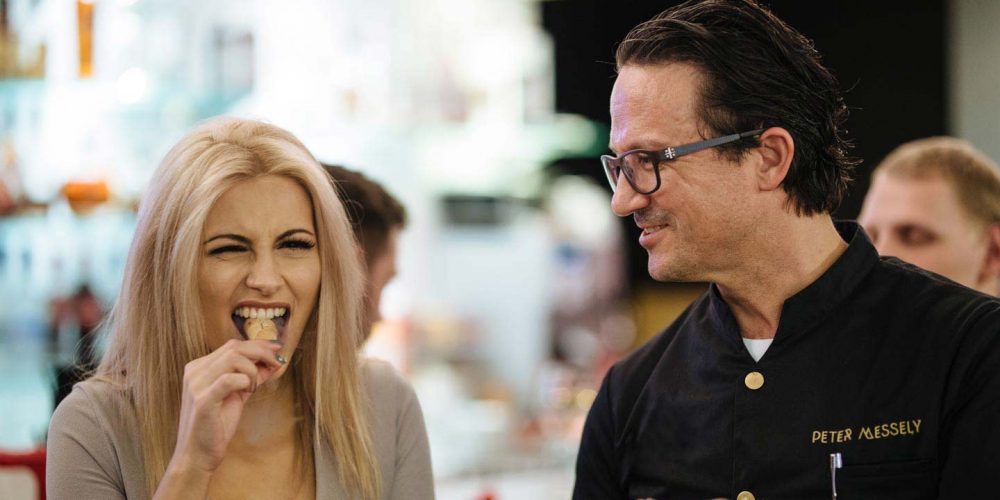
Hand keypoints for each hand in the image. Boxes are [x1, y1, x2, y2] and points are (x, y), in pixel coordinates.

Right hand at [169, 339, 283, 473]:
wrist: (197, 455)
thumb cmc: (216, 426)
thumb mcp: (237, 396)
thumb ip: (251, 378)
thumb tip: (273, 363)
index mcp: (199, 368)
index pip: (232, 346)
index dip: (257, 345)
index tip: (276, 349)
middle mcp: (195, 372)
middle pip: (234, 348)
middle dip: (261, 352)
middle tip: (276, 363)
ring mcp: (196, 385)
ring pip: (233, 358)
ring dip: (253, 370)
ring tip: (253, 387)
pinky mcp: (203, 400)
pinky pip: (230, 379)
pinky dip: (245, 381)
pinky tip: (247, 392)